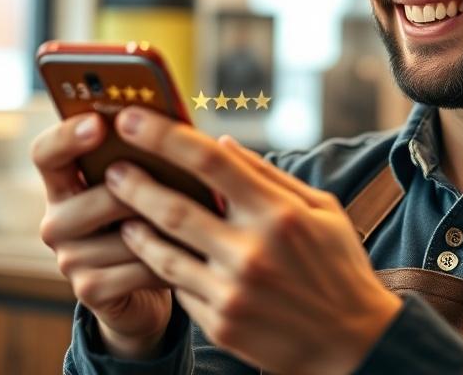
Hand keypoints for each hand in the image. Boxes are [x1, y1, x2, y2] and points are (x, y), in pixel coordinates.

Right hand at [31, 112, 173, 358]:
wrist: (142, 287)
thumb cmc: (147, 218)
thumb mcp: (141, 183)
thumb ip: (143, 156)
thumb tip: (173, 125)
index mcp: (63, 184)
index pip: (45, 153)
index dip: (68, 136)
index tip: (99, 123)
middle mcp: (56, 221)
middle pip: (97, 195)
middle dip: (143, 191)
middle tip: (179, 186)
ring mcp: (68, 258)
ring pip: (125, 234)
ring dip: (166, 229)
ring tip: (198, 221)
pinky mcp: (89, 290)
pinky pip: (138, 267)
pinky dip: (170, 260)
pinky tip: (191, 255)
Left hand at [104, 108, 402, 374]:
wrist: (353, 344)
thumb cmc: (338, 268)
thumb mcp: (321, 210)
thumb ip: (269, 176)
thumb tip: (222, 145)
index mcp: (280, 214)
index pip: (210, 163)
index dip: (164, 136)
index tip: (131, 117)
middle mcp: (253, 252)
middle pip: (175, 208)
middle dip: (135, 183)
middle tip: (109, 167)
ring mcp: (233, 292)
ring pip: (164, 252)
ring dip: (136, 226)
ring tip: (119, 208)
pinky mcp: (221, 325)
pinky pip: (180, 287)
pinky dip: (161, 263)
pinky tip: (146, 247)